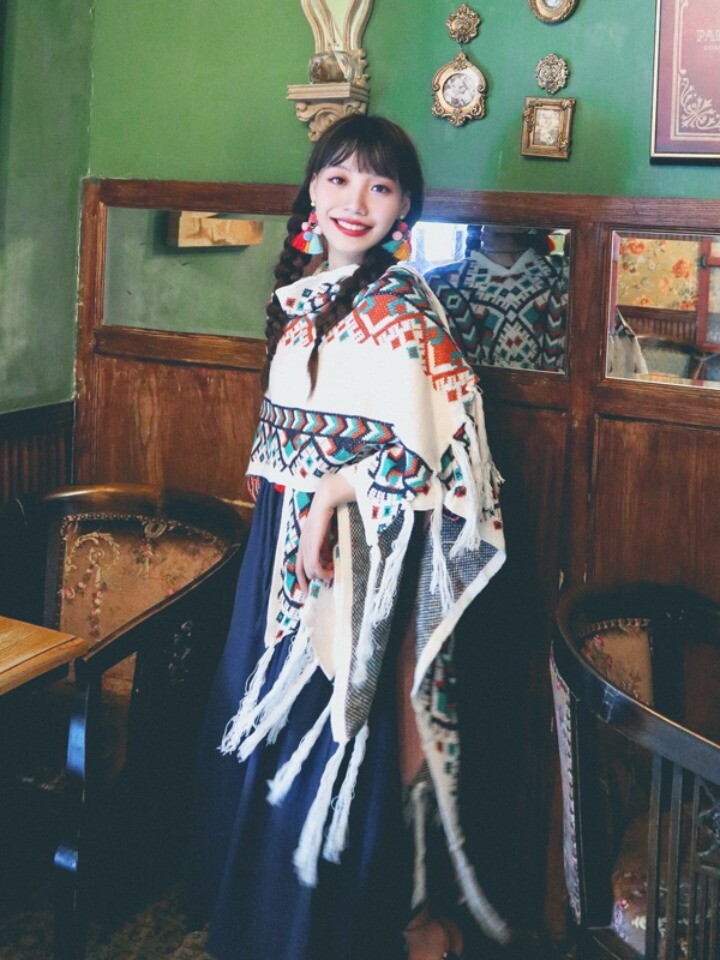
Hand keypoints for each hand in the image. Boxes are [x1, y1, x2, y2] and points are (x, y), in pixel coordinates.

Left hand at [295, 473, 354, 596]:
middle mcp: (302, 544)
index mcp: (304, 541)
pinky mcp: (312, 543)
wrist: (326, 499)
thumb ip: (324, 546)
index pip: (298, 565)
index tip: (308, 590)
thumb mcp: (325, 534)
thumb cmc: (328, 512)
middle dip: (309, 582)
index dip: (302, 579)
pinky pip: (314, 564)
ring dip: (321, 576)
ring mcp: (306, 544)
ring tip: (331, 576)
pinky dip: (322, 571)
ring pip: (309, 569)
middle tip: (320, 588)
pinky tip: (331, 572)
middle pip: (301, 571)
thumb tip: (328, 559)